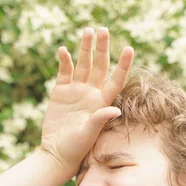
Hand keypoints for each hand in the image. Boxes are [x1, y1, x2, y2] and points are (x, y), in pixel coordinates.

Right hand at [40, 27, 133, 173]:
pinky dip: (64, 61)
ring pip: (83, 64)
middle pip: (100, 66)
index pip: (116, 80)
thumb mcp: (88, 134)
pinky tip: (64, 50)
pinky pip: (65, 71)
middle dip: (102, 48)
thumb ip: (100, 119)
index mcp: (102, 102)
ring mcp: (76, 91)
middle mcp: (91, 94)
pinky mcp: (60, 92)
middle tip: (104, 30)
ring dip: (85, 48)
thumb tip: (116, 110)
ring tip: (88, 31)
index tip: (129, 49)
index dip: (123, 65)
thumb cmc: (76, 149)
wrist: (56, 154)